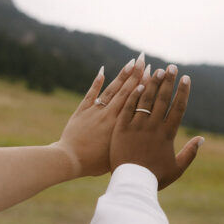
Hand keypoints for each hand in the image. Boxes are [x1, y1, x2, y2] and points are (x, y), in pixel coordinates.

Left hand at [54, 54, 146, 176]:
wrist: (70, 160)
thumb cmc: (95, 164)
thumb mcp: (118, 154)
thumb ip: (130, 142)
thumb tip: (144, 138)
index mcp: (120, 125)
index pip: (136, 101)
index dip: (145, 86)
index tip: (153, 73)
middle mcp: (109, 114)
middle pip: (126, 91)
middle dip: (136, 73)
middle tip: (144, 59)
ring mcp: (95, 111)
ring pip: (111, 89)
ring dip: (122, 75)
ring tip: (131, 61)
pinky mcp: (82, 111)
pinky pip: (91, 94)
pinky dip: (96, 82)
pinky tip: (102, 71)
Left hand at [110, 65, 203, 188]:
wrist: (130, 184)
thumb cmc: (155, 178)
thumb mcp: (177, 168)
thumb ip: (190, 153)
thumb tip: (202, 139)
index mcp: (167, 135)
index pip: (178, 108)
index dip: (183, 91)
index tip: (186, 78)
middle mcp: (153, 127)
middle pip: (162, 99)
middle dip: (168, 81)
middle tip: (171, 67)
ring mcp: (136, 126)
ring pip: (145, 100)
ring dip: (152, 83)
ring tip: (156, 70)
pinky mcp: (121, 128)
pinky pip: (128, 108)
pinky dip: (134, 95)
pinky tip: (138, 84)